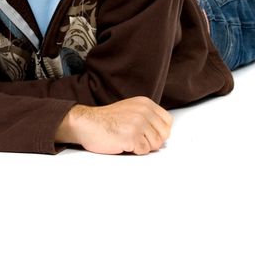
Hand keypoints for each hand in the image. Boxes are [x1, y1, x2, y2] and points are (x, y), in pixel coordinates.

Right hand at [55, 96, 172, 154]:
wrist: (87, 123)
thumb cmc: (106, 119)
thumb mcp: (131, 109)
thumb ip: (148, 116)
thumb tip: (164, 133)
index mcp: (145, 103)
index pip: (168, 121)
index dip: (160, 132)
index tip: (149, 134)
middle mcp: (144, 111)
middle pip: (164, 135)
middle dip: (153, 141)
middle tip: (138, 140)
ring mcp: (138, 123)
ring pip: (155, 144)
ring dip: (143, 147)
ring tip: (128, 140)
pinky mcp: (131, 136)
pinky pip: (143, 151)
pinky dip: (134, 151)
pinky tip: (123, 143)